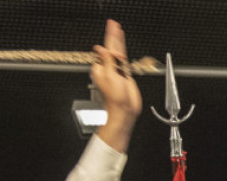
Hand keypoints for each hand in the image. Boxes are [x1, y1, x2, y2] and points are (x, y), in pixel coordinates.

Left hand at [90, 19, 141, 152]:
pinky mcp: (124, 74)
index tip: (112, 27)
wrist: (125, 111)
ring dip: (117, 40)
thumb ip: (107, 61)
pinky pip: (123, 59)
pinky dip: (123, 51)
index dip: (109, 38)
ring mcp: (116, 71)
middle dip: (112, 36)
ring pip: (117, 52)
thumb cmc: (115, 99)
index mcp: (101, 68)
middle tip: (112, 23)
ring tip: (117, 29)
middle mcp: (107, 68)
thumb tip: (101, 49)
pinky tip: (122, 45)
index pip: (104, 49)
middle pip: (111, 48)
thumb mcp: (109, 77)